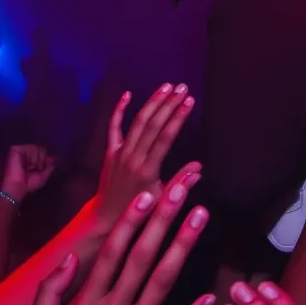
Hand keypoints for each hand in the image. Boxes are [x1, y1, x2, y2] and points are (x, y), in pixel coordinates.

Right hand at [0, 144, 55, 200]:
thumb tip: (53, 158)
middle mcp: (25, 155)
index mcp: (30, 161)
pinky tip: (29, 163)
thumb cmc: (28, 184)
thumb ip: (49, 167)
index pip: (42, 153)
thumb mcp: (43, 176)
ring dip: (36, 159)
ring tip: (32, 167)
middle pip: (39, 149)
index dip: (45, 158)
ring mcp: (20, 152)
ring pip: (34, 148)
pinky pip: (28, 147)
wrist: (18, 186)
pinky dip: (31, 156)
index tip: (44, 166)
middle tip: (37, 168)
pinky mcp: (15, 150)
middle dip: (41, 158)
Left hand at [96, 83, 196, 227]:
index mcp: (148, 169)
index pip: (165, 137)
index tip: (189, 101)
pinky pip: (113, 127)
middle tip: (182, 88)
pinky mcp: (110, 151)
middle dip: (168, 104)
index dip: (178, 117)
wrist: (107, 217)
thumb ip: (180, 182)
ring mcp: (120, 152)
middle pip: (152, 125)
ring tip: (166, 87)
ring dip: (152, 103)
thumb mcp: (163, 200)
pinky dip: (119, 110)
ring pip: (137, 122)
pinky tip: (128, 94)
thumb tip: (199, 168)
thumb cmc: (140, 210)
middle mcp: (133, 157)